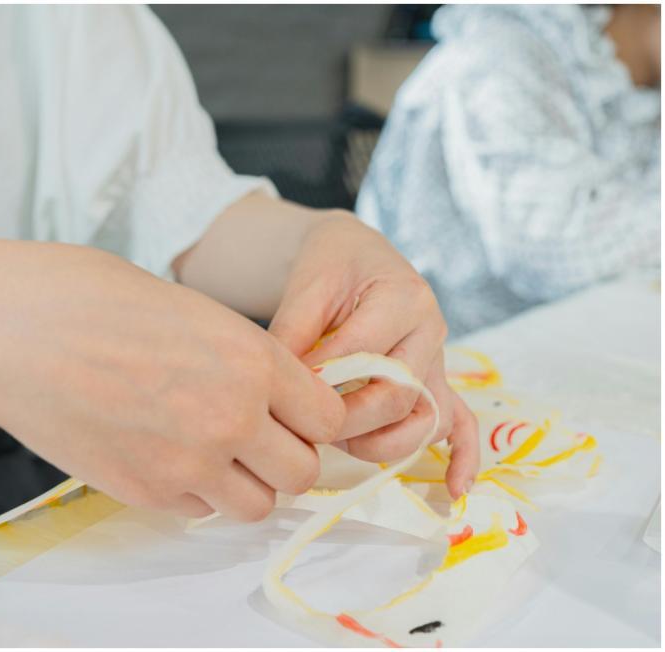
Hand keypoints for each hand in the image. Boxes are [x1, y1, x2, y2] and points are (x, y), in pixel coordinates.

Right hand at [0, 239, 344, 520]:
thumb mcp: (193, 309)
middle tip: (257, 439)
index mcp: (252, 359)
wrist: (12, 332)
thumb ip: (243, 358)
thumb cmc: (93, 301)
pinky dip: (194, 492)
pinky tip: (164, 455)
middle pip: (300, 472)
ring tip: (213, 454)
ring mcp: (188, 461)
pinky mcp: (144, 491)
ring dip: (245, 484)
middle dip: (285, 457)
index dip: (313, 418)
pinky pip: (199, 510)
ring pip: (257, 506)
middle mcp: (233, 417)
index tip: (294, 414)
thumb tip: (269, 391)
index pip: (328, 417)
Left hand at [267, 214, 478, 496]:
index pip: (363, 354)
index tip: (285, 392)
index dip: (321, 380)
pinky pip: (461, 422)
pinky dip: (461, 456)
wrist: (356, 253)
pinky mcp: (437, 380)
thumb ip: (294, 333)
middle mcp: (431, 331)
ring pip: (427, 419)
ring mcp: (438, 360)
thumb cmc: (332, 266)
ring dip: (384, 443)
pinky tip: (455, 490)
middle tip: (307, 424)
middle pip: (399, 396)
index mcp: (403, 297)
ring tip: (344, 444)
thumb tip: (281, 389)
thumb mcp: (308, 286)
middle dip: (348, 420)